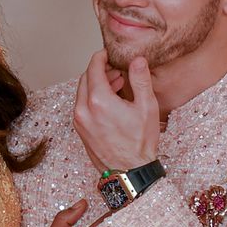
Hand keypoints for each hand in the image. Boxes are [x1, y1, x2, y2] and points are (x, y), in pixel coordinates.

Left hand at [74, 50, 159, 170]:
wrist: (129, 172)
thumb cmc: (139, 143)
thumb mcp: (146, 107)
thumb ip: (140, 79)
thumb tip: (137, 60)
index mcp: (98, 100)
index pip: (93, 67)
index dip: (102, 57)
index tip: (110, 54)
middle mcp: (83, 109)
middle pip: (86, 78)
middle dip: (100, 70)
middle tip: (118, 71)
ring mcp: (79, 120)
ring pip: (82, 91)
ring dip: (97, 84)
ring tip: (118, 86)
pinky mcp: (80, 129)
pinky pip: (82, 105)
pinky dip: (93, 97)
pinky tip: (110, 101)